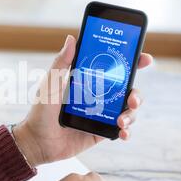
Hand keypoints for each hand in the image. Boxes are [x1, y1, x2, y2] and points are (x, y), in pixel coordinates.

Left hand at [13, 35, 152, 166]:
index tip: (143, 58)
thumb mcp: (51, 84)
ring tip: (121, 121)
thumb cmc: (41, 110)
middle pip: (127, 89)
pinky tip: (122, 133)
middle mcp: (99, 95)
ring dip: (131, 114)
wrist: (37, 141)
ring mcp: (102, 113)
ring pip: (128, 110)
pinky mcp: (101, 131)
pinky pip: (121, 129)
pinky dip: (126, 131)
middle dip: (137, 92)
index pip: (114, 68)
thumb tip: (72, 38)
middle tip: (132, 97)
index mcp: (89, 80)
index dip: (132, 61)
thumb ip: (61, 63)